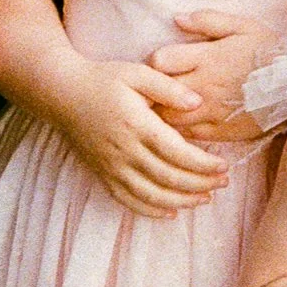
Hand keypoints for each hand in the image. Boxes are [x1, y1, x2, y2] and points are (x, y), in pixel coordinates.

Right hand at [57, 58, 227, 217]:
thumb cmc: (103, 80)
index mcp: (136, 124)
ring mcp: (111, 167)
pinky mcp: (102, 175)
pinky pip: (128, 201)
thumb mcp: (137, 73)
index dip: (203, 164)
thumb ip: (168, 88)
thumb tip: (198, 103)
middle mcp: (124, 150)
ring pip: (151, 195)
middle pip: (169, 177)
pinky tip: (171, 212)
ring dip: (181, 201)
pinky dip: (151, 211)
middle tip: (223, 183)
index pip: (177, 153)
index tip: (224, 166)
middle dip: (200, 184)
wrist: (62, 94)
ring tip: (205, 198)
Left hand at [149, 9, 278, 146]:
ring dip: (164, 113)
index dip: (155, 63)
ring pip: (169, 119)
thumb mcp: (244, 26)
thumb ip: (208, 21)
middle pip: (158, 94)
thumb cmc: (272, 53)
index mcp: (206, 58)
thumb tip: (177, 19)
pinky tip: (186, 123)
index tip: (161, 65)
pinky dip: (182, 131)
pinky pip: (189, 135)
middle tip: (156, 90)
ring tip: (168, 108)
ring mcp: (211, 112)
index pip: (159, 61)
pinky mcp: (220, 132)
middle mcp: (204, 86)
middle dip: (153, 91)